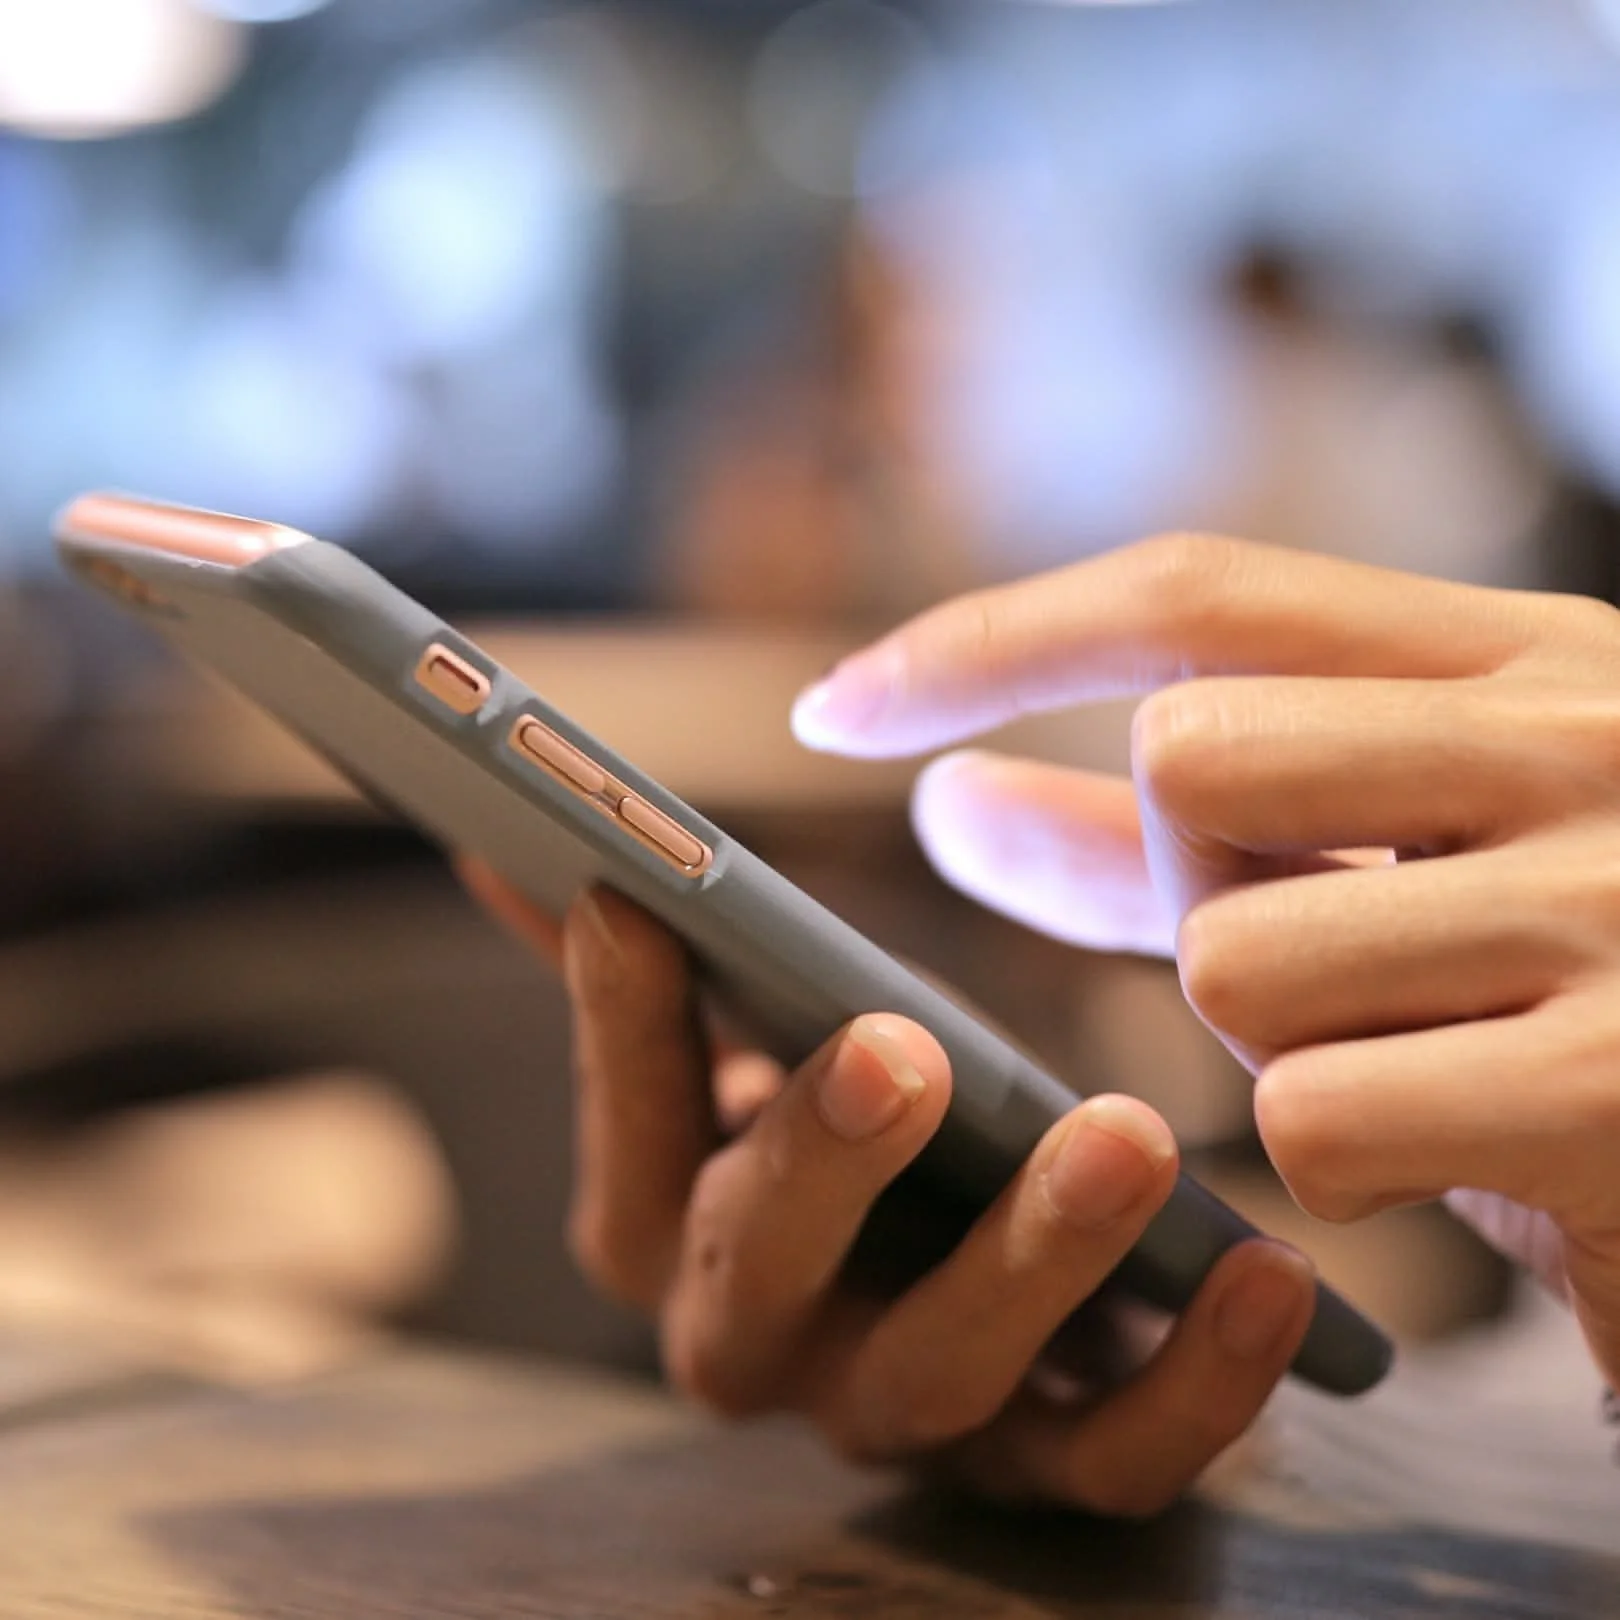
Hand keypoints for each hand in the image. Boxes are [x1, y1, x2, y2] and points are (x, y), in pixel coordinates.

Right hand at [461, 859, 1316, 1515]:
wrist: (968, 1288)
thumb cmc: (845, 1137)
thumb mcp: (743, 1049)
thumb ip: (655, 967)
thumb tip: (508, 844)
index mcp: (673, 1224)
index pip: (625, 1132)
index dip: (619, 1028)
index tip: (636, 898)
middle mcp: (766, 1340)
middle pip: (757, 1273)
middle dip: (816, 1162)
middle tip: (892, 1046)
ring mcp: (907, 1412)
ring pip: (941, 1376)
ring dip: (1030, 1264)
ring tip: (1121, 1139)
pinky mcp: (1046, 1464)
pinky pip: (1111, 1459)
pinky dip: (1191, 1387)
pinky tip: (1271, 1272)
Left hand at [792, 532, 1619, 1386]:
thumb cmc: (1582, 989)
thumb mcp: (1394, 871)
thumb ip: (1160, 841)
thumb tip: (940, 801)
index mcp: (1521, 655)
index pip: (1193, 594)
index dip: (990, 640)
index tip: (832, 706)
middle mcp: (1580, 737)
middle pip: (1191, 760)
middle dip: (1192, 880)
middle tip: (1315, 947)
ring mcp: (1616, 906)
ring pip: (1233, 957)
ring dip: (1272, 1042)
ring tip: (1417, 1054)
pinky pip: (1313, 1122)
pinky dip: (1336, 1165)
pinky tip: (1450, 1154)